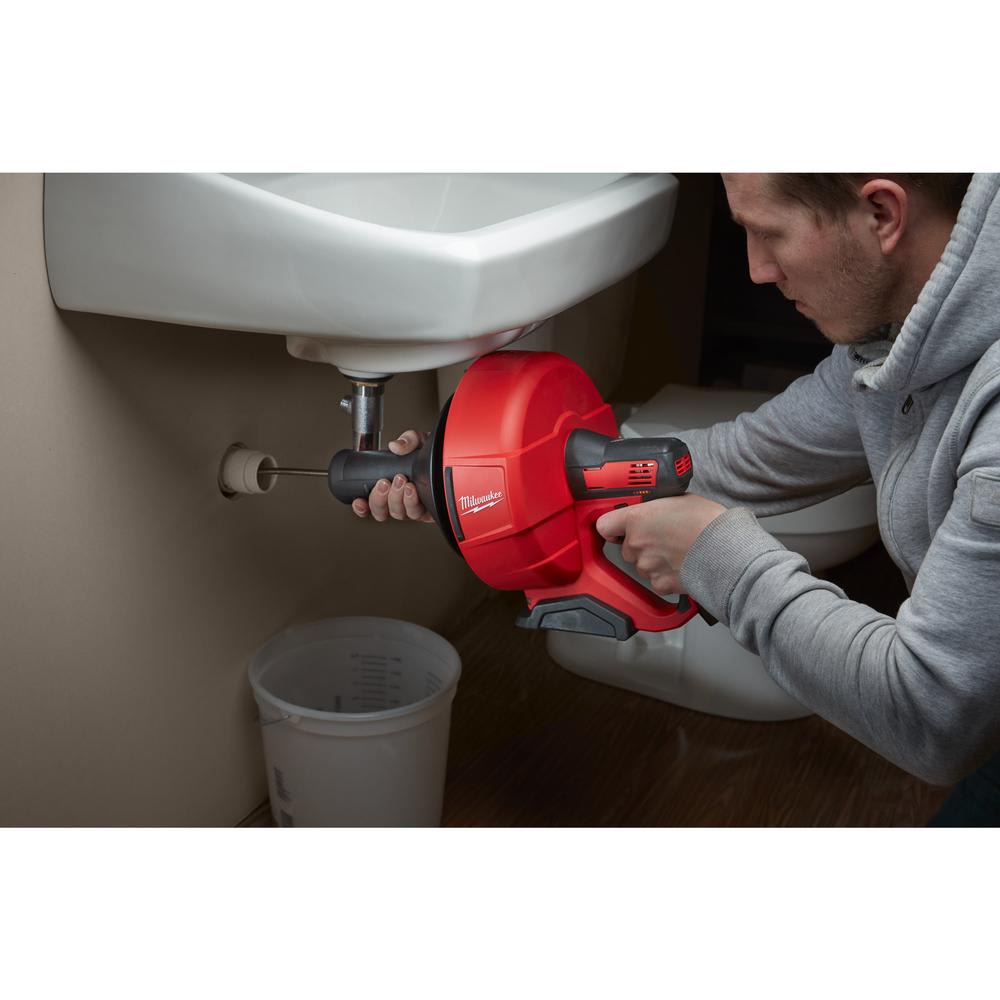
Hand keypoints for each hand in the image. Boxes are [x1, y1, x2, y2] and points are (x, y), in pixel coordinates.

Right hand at [351, 430, 434, 522]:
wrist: (455, 456)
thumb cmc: (434, 454)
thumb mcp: (419, 441)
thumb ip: (407, 439)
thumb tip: (395, 446)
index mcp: (391, 488)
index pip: (371, 504)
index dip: (362, 507)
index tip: (358, 501)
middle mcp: (401, 500)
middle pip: (381, 512)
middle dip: (380, 498)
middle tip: (384, 482)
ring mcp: (414, 507)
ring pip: (398, 513)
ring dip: (396, 498)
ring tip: (401, 481)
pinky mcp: (429, 511)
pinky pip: (416, 514)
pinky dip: (411, 502)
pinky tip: (411, 491)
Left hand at [595, 494, 725, 594]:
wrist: (726, 550)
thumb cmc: (708, 522)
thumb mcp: (680, 499)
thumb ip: (659, 506)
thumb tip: (657, 508)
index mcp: (637, 519)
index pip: (605, 525)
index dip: (612, 527)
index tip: (618, 527)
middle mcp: (637, 544)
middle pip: (627, 547)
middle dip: (641, 544)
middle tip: (663, 538)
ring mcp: (647, 566)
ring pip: (642, 565)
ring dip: (653, 560)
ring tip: (677, 552)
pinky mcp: (659, 584)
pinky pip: (655, 581)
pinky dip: (665, 576)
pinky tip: (681, 566)